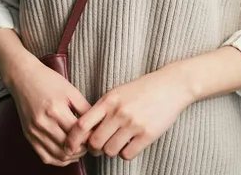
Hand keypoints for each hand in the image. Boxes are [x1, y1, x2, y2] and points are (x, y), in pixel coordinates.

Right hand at [4, 56, 91, 165]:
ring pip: (58, 156)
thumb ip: (85, 109)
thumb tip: (98, 125)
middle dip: (83, 149)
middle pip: (69, 148)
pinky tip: (66, 152)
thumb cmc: (48, 81)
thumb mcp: (71, 91)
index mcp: (56, 110)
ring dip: (72, 156)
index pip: (79, 135)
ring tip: (79, 148)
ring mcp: (34, 131)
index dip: (90, 138)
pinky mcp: (28, 135)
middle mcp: (43, 123)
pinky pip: (45, 157)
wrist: (23, 77)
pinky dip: (58, 159)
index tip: (96, 136)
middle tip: (89, 143)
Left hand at [65, 67, 193, 161]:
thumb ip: (101, 109)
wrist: (170, 86)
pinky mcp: (147, 135)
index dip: (72, 139)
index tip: (70, 146)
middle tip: (98, 147)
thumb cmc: (141, 90)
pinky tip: (130, 144)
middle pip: (94, 142)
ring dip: (110, 150)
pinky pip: (127, 155)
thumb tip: (84, 130)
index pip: (82, 124)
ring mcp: (133, 124)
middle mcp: (118, 112)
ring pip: (110, 151)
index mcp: (108, 101)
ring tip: (116, 143)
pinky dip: (125, 153)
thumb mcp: (116, 93)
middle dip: (93, 149)